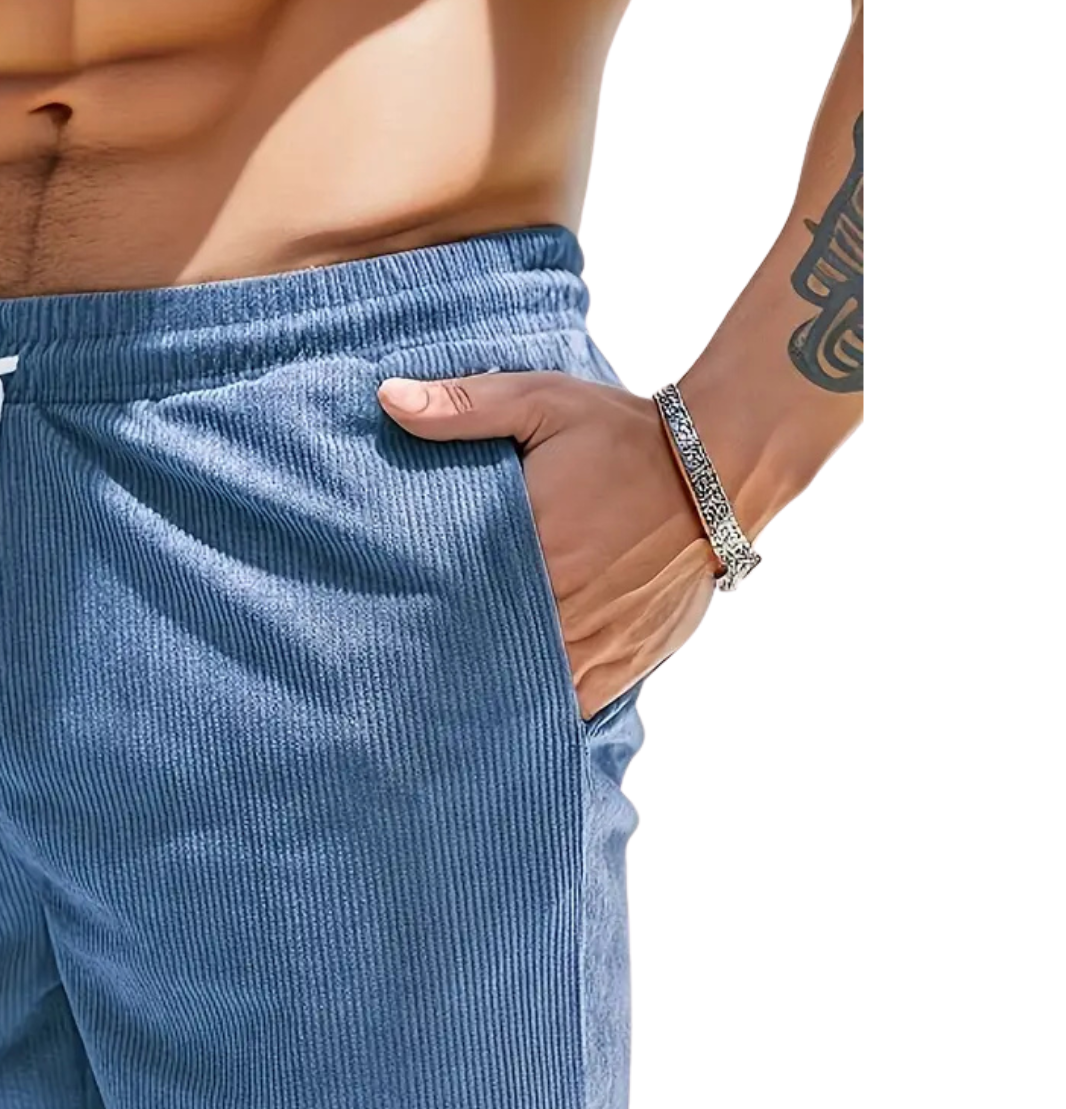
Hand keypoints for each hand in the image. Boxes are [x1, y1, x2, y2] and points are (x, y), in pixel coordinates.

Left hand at [378, 371, 719, 718]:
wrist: (720, 468)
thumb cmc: (624, 435)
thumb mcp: (542, 401)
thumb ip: (463, 406)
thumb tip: (388, 399)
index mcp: (531, 551)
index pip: (453, 605)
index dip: (424, 618)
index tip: (395, 628)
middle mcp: (562, 607)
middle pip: (489, 654)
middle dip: (458, 661)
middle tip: (417, 670)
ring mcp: (598, 642)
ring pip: (531, 690)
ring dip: (502, 690)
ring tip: (463, 696)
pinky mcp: (629, 660)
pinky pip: (577, 706)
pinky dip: (550, 708)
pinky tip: (521, 709)